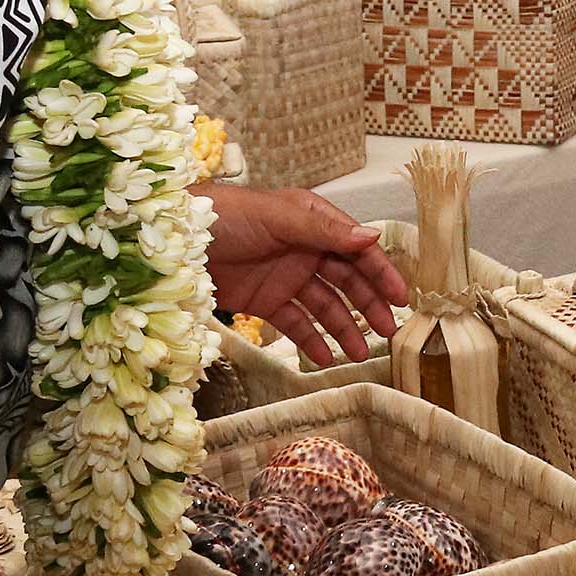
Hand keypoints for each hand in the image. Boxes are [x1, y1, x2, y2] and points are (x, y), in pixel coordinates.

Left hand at [204, 183, 404, 367]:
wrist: (174, 241)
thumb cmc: (226, 216)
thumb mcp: (278, 217)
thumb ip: (324, 229)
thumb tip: (371, 236)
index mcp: (314, 223)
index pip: (357, 250)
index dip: (381, 273)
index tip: (401, 298)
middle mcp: (305, 250)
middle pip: (347, 281)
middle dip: (369, 306)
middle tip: (388, 331)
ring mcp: (285, 277)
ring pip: (325, 306)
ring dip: (344, 329)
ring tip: (361, 354)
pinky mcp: (264, 301)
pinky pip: (294, 323)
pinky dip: (310, 341)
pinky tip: (325, 359)